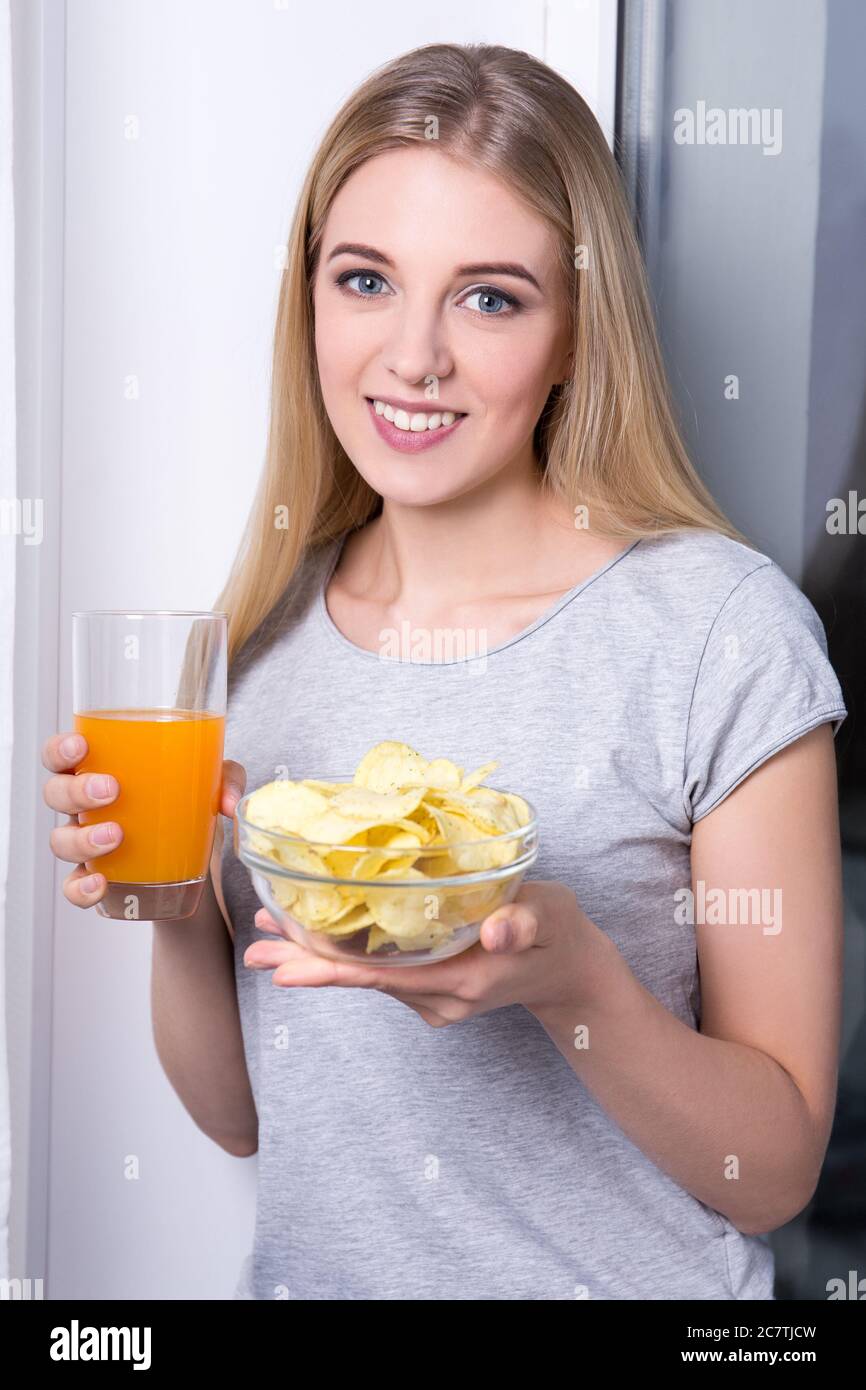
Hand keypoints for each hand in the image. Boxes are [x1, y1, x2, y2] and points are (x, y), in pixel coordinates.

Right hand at [42, 729, 245, 908]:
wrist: (196, 859)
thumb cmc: (188, 803)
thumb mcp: (212, 781)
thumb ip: (225, 779)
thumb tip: (228, 803)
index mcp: (100, 769)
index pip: (61, 754)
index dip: (60, 749)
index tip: (81, 747)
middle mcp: (85, 805)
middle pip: (56, 793)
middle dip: (76, 791)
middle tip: (111, 790)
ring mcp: (87, 842)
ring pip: (61, 839)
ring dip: (82, 839)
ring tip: (116, 836)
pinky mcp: (97, 877)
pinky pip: (74, 886)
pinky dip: (81, 888)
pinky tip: (101, 884)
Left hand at [243, 880, 606, 1025]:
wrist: (571, 970)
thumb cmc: (560, 934)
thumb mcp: (551, 917)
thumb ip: (524, 922)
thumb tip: (494, 932)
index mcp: (462, 981)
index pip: (385, 976)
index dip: (333, 968)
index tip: (286, 966)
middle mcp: (440, 998)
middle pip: (363, 980)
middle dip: (307, 964)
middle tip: (252, 951)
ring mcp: (434, 997)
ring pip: (366, 977)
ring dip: (319, 958)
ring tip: (267, 936)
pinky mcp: (431, 988)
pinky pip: (379, 973)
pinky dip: (344, 955)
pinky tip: (314, 935)